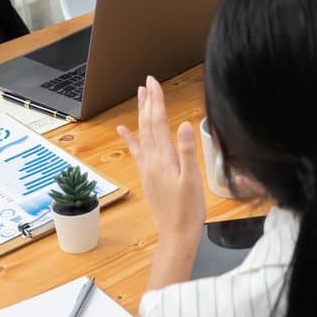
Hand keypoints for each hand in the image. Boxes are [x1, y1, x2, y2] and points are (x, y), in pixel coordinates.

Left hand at [117, 77, 205, 247]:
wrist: (175, 235)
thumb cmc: (188, 210)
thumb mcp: (193, 181)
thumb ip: (188, 152)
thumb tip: (185, 125)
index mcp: (164, 159)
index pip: (158, 122)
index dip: (157, 101)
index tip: (155, 82)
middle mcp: (151, 160)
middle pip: (148, 124)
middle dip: (148, 101)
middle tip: (149, 81)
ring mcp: (147, 168)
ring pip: (142, 134)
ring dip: (141, 113)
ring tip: (140, 95)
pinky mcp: (147, 176)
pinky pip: (136, 151)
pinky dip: (129, 138)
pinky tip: (123, 130)